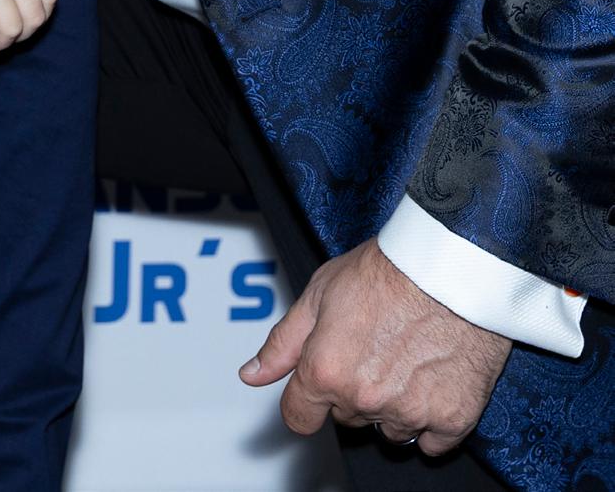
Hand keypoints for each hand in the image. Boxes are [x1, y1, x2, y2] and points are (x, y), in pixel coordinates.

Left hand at [239, 240, 510, 455]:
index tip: (318, 385)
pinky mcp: (453, 418)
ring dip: (391, 406)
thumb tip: (251, 375)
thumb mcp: (319, 293)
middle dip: (351, 390)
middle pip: (346, 418)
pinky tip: (432, 379)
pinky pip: (432, 441)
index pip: (299, 417)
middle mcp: (365, 399)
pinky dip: (432, 418)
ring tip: (405, 358)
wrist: (451, 264)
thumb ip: (283, 343)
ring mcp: (410, 413)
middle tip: (372, 346)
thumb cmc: (386, 270)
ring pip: (389, 430)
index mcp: (326, 371)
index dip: (304, 400)